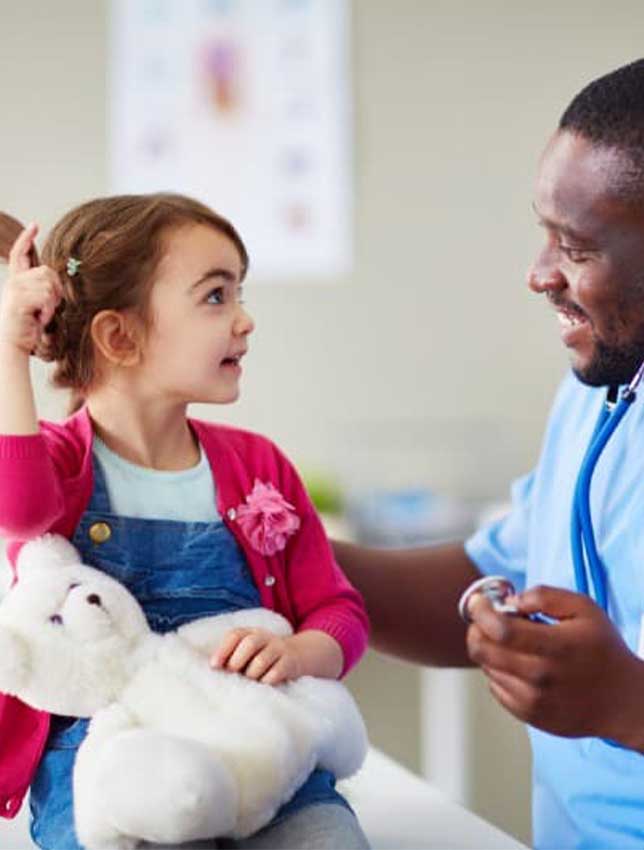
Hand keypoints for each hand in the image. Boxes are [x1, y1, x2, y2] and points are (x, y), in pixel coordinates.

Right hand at [0, 223, 62, 355]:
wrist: (14, 343)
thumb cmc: (27, 326)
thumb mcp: (35, 303)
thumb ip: (41, 287)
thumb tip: (54, 278)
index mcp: (16, 280)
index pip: (19, 254)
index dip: (26, 239)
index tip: (34, 225)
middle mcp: (14, 281)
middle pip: (48, 273)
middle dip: (55, 291)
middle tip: (47, 308)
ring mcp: (15, 289)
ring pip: (49, 286)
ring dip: (52, 304)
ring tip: (41, 314)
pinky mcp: (20, 299)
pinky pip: (47, 297)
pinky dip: (48, 310)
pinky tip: (39, 318)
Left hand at [210, 627, 301, 685]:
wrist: (298, 654)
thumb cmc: (263, 657)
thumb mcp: (249, 651)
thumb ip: (233, 656)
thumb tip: (214, 669)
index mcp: (251, 633)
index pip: (235, 635)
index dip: (223, 650)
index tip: (214, 666)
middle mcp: (265, 637)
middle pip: (249, 643)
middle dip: (237, 661)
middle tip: (233, 674)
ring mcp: (279, 649)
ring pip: (261, 661)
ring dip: (251, 674)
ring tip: (249, 681)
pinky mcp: (289, 662)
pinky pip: (275, 673)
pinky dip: (266, 681)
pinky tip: (263, 685)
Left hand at [466, 585, 643, 746]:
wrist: (622, 700)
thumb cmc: (603, 650)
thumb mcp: (584, 609)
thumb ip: (545, 596)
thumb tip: (512, 601)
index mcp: (556, 647)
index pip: (500, 630)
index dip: (481, 612)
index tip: (478, 602)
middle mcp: (540, 676)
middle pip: (483, 650)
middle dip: (476, 628)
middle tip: (486, 619)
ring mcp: (533, 700)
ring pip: (487, 668)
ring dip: (489, 650)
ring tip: (513, 643)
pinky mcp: (529, 715)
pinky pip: (495, 688)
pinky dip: (498, 671)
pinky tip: (519, 664)